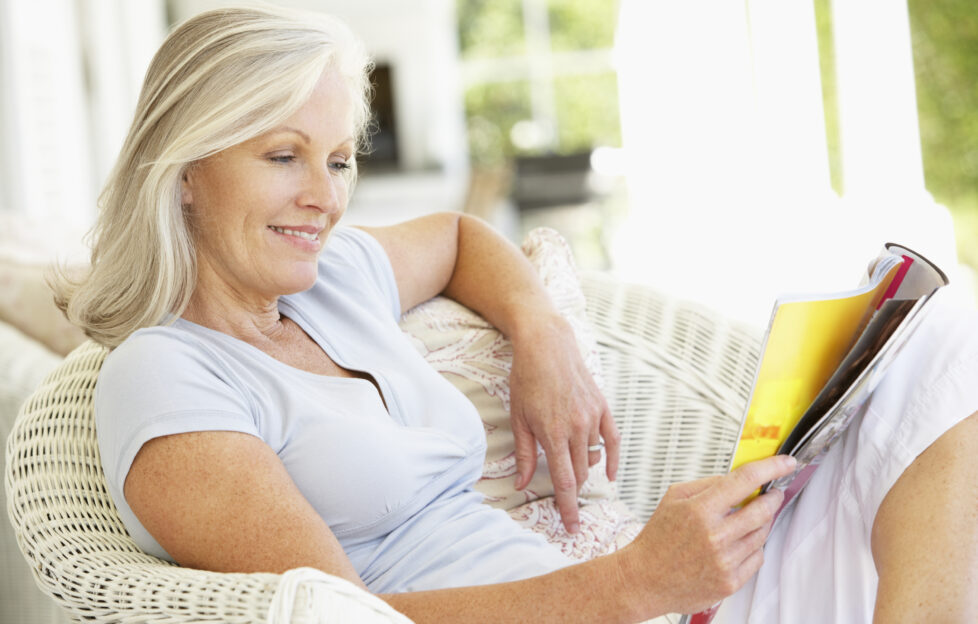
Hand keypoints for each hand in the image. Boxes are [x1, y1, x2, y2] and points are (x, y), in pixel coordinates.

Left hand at [508, 314, 620, 533]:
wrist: (547, 344)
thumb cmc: (526, 380)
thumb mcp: (518, 418)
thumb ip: (523, 454)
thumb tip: (520, 484)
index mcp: (553, 433)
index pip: (564, 481)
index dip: (568, 507)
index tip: (572, 527)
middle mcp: (576, 427)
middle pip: (579, 473)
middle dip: (572, 491)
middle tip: (565, 504)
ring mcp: (592, 417)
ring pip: (592, 457)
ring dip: (583, 469)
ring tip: (570, 470)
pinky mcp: (602, 407)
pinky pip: (612, 440)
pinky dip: (612, 458)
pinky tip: (608, 473)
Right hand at [619, 455, 796, 615]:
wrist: (645, 579)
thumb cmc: (658, 539)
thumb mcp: (673, 498)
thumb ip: (707, 484)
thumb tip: (737, 479)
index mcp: (700, 510)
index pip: (745, 481)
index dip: (771, 468)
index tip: (785, 464)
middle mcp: (715, 536)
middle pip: (763, 509)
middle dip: (772, 498)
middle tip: (771, 494)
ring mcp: (725, 561)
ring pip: (762, 534)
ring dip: (761, 523)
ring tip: (743, 522)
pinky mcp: (730, 582)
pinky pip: (757, 557)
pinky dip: (753, 547)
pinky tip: (736, 544)